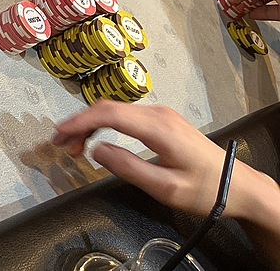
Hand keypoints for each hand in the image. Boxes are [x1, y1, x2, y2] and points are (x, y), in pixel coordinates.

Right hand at [53, 101, 249, 218]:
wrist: (240, 186)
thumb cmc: (206, 190)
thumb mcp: (165, 188)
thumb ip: (128, 167)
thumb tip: (95, 150)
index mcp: (158, 127)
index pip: (109, 114)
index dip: (79, 122)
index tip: (59, 135)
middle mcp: (158, 114)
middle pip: (108, 108)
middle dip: (80, 123)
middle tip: (60, 144)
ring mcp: (162, 115)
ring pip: (116, 110)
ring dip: (92, 125)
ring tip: (75, 146)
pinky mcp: (163, 121)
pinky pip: (126, 116)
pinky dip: (106, 125)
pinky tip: (98, 139)